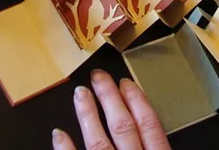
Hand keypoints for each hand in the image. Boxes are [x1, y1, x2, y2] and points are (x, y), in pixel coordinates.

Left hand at [52, 70, 169, 149]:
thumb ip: (159, 146)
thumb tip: (157, 131)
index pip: (150, 126)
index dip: (138, 102)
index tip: (127, 83)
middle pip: (123, 127)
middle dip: (110, 98)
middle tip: (98, 76)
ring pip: (99, 143)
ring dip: (88, 115)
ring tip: (80, 93)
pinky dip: (66, 148)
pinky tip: (59, 133)